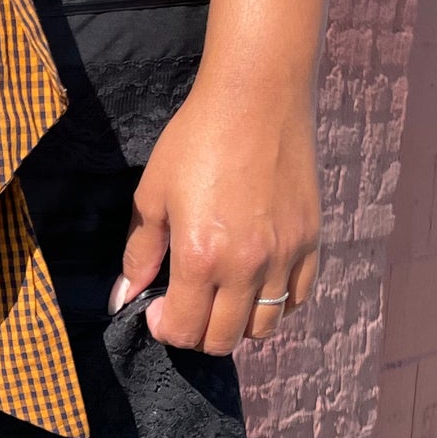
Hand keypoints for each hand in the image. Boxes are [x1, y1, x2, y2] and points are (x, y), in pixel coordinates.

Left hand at [112, 77, 320, 352]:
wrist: (257, 98)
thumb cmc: (196, 140)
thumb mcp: (152, 195)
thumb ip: (140, 254)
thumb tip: (125, 298)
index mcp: (200, 258)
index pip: (184, 330)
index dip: (165, 328)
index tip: (158, 308)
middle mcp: (246, 266)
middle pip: (223, 339)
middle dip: (197, 332)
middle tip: (187, 305)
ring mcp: (284, 256)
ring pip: (265, 327)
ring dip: (237, 323)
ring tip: (222, 295)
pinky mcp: (311, 240)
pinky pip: (299, 298)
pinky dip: (277, 303)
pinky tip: (257, 282)